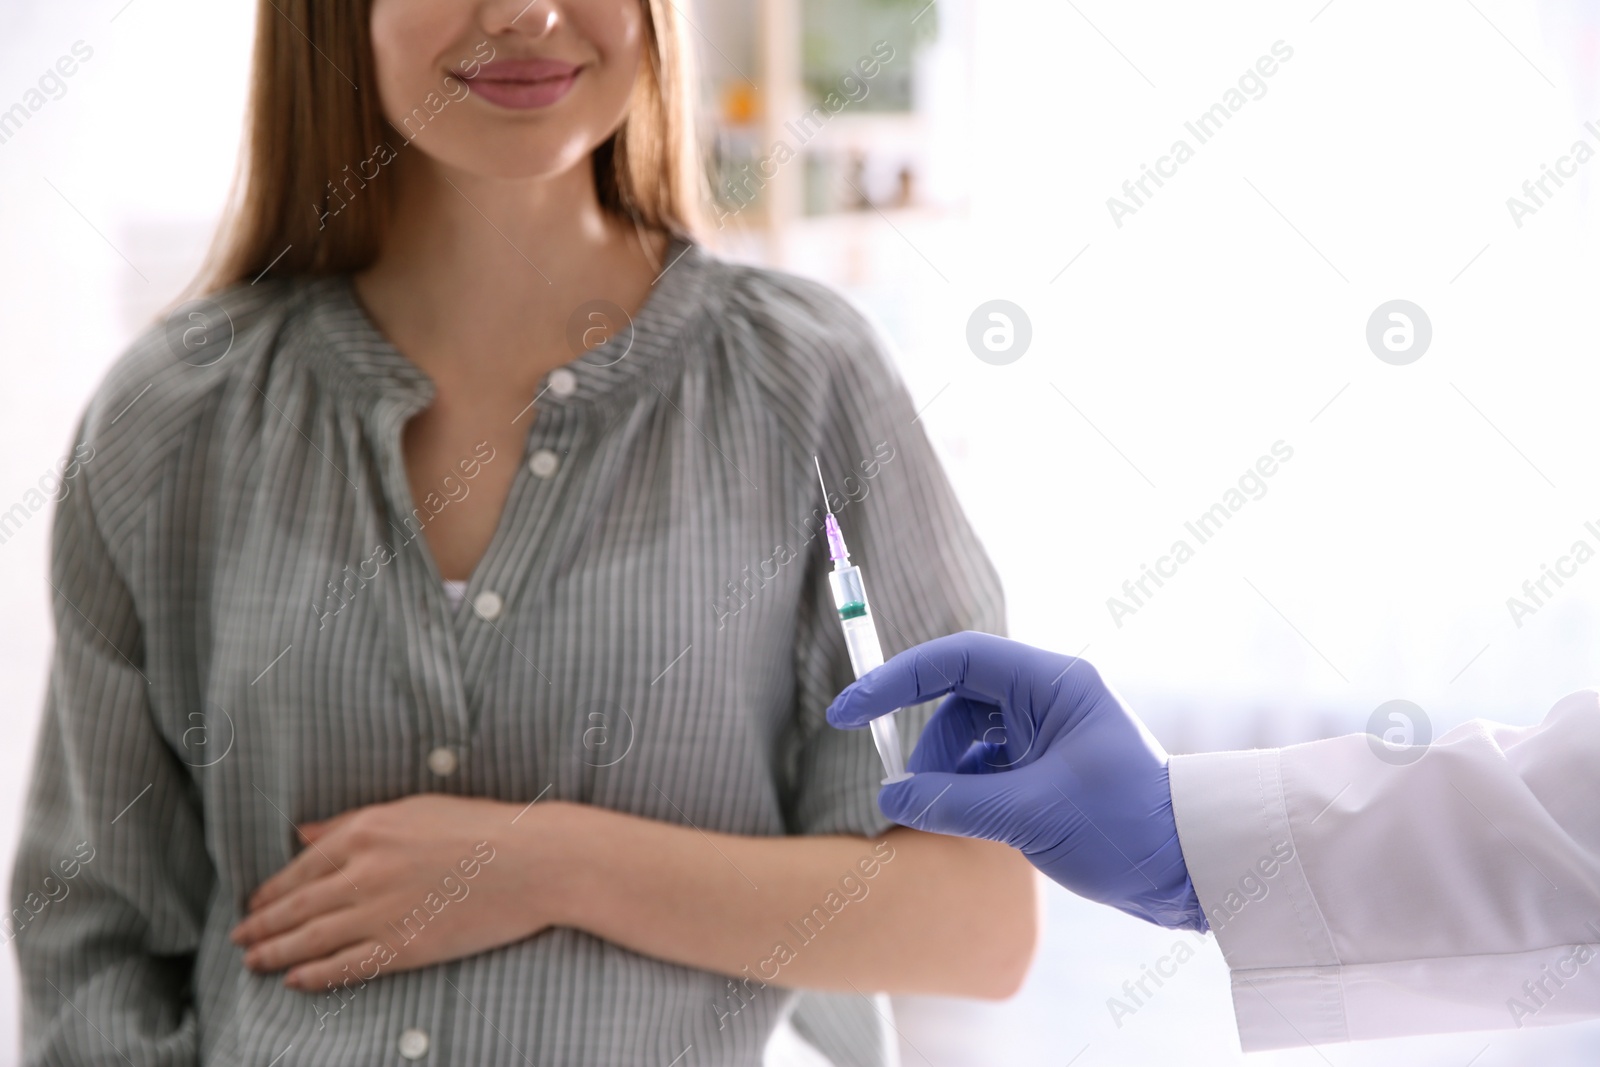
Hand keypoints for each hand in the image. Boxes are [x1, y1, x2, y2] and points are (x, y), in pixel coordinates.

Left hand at [230, 794, 568, 989]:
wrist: (535, 861)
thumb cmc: (482, 826)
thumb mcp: (413, 807)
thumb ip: (353, 821)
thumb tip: (303, 833)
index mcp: (366, 831)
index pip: (301, 868)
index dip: (271, 892)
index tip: (254, 906)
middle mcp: (365, 872)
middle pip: (297, 907)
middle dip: (261, 926)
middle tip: (239, 940)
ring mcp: (382, 912)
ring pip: (311, 940)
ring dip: (276, 953)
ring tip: (254, 962)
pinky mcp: (405, 947)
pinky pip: (346, 967)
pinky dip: (315, 976)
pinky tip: (295, 980)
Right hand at [826, 631, 1205, 930]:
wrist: (1191, 870)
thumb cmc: (1125, 827)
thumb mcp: (1029, 816)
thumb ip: (952, 802)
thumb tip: (890, 799)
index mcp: (1052, 684)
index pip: (957, 660)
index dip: (895, 680)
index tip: (848, 713)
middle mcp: (1050, 698)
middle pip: (958, 700)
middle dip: (929, 746)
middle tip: (910, 793)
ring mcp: (1050, 733)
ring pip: (971, 738)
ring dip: (949, 774)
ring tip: (950, 817)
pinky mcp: (1051, 768)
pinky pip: (990, 766)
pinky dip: (970, 791)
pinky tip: (973, 823)